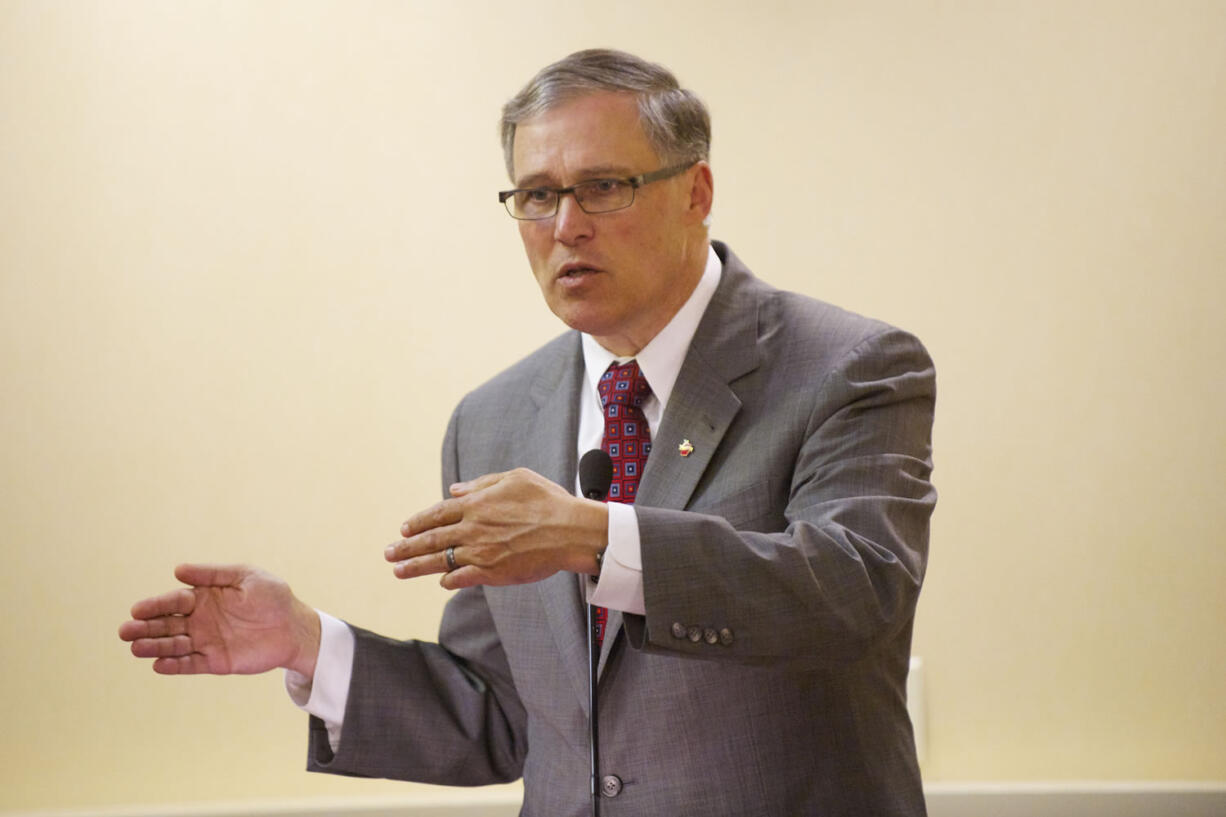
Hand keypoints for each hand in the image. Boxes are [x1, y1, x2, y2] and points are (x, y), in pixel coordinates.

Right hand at [118, 564, 320, 677]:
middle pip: (167, 624)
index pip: (174, 601)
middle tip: (125, 631)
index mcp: (204, 597)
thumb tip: (177, 570)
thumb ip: (213, 575)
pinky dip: (175, 665)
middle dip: (146, 627)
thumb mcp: (246, 577)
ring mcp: (207, 641)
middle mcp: (200, 620)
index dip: (155, 605)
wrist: (295, 626)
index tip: (137, 609)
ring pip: (175, 645)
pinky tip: (158, 665)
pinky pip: (191, 664)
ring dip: (154, 646)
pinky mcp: (217, 661)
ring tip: (134, 647)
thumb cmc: (273, 597)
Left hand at [386, 467, 607, 589]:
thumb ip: (481, 484)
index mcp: (476, 504)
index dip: (418, 522)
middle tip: (388, 553)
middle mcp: (473, 528)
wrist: (570, 531)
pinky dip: (450, 580)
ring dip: (416, 566)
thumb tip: (454, 490)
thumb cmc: (548, 500)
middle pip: (431, 538)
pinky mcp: (493, 573)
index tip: (404, 529)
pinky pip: (463, 578)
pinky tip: (441, 582)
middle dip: (406, 546)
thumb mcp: (515, 478)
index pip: (437, 513)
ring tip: (398, 571)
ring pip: (440, 560)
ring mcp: (481, 552)